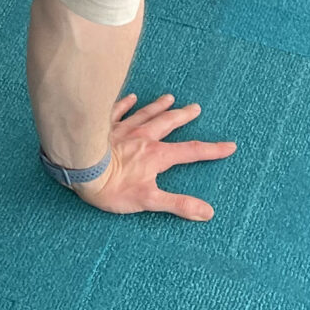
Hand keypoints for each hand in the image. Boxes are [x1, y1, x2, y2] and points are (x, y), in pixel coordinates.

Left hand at [69, 92, 236, 220]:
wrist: (80, 168)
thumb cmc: (112, 187)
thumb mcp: (149, 200)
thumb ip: (178, 204)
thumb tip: (207, 211)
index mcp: (156, 155)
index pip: (191, 152)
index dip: (212, 150)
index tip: (230, 145)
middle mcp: (143, 138)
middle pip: (168, 124)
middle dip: (184, 117)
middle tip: (196, 108)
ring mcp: (123, 129)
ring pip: (146, 114)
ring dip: (159, 107)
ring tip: (170, 98)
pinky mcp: (103, 127)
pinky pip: (117, 111)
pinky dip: (125, 104)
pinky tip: (131, 97)